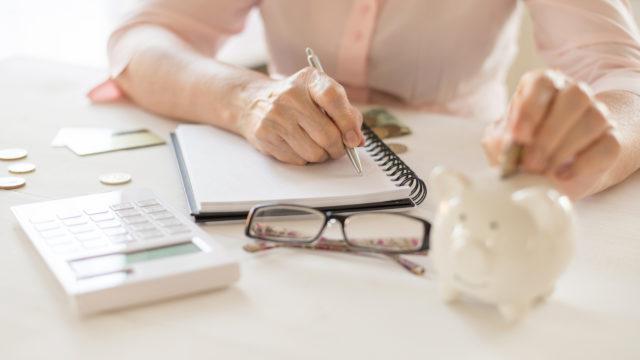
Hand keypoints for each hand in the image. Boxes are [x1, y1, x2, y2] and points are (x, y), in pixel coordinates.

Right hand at [238, 67, 363, 164]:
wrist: (254, 102)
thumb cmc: (297, 101)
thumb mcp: (321, 95)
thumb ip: (345, 113)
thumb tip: (358, 141)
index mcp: (309, 79)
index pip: (333, 98)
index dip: (348, 122)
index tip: (354, 139)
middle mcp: (290, 95)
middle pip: (327, 134)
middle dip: (339, 148)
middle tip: (339, 148)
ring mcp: (275, 116)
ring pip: (314, 153)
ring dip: (323, 156)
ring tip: (318, 146)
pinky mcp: (265, 135)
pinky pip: (298, 160)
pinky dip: (305, 159)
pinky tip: (299, 146)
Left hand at [483, 69, 621, 198]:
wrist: (551, 170)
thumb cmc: (521, 149)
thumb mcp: (502, 143)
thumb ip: (500, 141)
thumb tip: (508, 146)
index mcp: (542, 86)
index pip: (543, 82)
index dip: (531, 109)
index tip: (518, 137)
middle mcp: (573, 93)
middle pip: (575, 97)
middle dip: (549, 133)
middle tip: (530, 162)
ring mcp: (597, 114)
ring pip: (594, 119)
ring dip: (565, 149)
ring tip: (543, 170)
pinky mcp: (611, 140)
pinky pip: (608, 146)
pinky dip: (583, 164)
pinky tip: (562, 175)